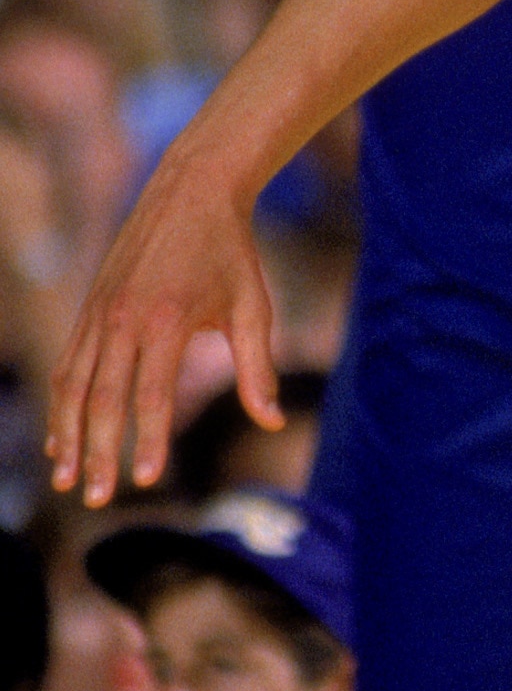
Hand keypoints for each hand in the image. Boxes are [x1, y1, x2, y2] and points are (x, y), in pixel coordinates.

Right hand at [46, 160, 279, 505]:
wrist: (191, 190)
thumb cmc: (231, 253)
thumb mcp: (253, 307)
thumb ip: (258, 368)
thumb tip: (270, 422)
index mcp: (167, 320)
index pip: (151, 395)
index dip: (146, 440)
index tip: (145, 481)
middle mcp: (124, 318)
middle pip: (102, 399)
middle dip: (97, 452)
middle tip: (94, 500)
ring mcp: (100, 312)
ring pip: (75, 385)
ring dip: (69, 435)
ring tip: (67, 481)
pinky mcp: (90, 308)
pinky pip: (69, 364)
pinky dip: (62, 404)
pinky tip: (62, 439)